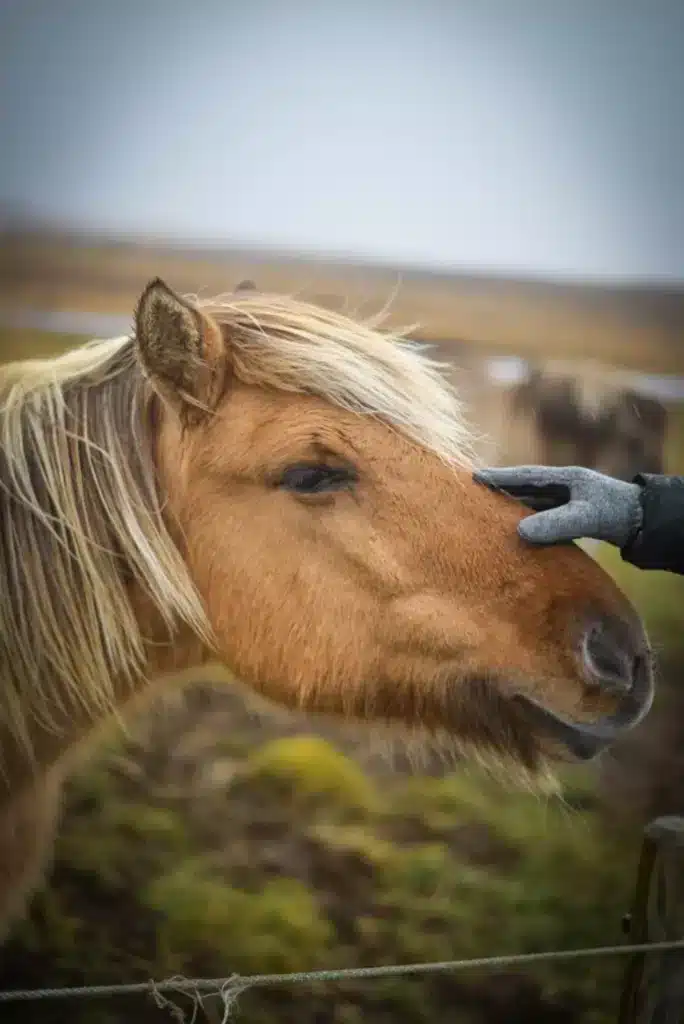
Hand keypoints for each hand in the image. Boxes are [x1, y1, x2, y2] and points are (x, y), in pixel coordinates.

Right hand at [473, 465, 642, 547]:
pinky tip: (516, 529)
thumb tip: (518, 531)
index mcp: (565, 478)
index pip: (525, 476)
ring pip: (533, 501)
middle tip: (472, 491)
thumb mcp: (585, 518)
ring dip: (512, 505)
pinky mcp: (573, 515)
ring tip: (487, 511)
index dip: (499, 477)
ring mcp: (568, 500)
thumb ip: (554, 524)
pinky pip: (543, 515)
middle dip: (500, 489)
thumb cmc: (617, 513)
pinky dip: (527, 520)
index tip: (474, 477)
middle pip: (525, 486)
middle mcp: (564, 486)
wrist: (645, 522)